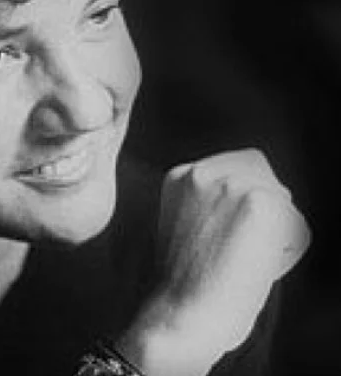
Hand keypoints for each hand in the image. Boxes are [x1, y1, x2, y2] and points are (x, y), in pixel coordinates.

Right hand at [118, 149, 310, 375]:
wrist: (183, 311)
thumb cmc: (185, 283)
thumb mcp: (183, 225)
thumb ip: (207, 202)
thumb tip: (245, 200)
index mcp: (178, 176)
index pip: (230, 164)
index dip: (241, 196)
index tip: (236, 226)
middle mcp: (202, 172)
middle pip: (257, 167)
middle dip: (261, 203)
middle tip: (248, 245)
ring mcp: (231, 183)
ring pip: (279, 195)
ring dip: (275, 226)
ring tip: (249, 259)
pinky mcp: (261, 202)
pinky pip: (296, 223)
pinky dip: (289, 248)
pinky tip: (259, 268)